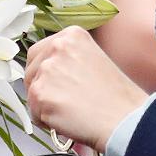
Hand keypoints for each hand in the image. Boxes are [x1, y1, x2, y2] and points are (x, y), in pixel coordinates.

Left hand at [24, 27, 147, 153]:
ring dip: (44, 104)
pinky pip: (34, 111)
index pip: (40, 51)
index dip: (44, 71)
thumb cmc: (117, 97)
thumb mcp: (94, 59)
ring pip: (32, 91)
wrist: (125, 119)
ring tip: (70, 111)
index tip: (54, 83)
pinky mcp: (40, 93)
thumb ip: (68, 59)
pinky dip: (46, 120)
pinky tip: (66, 120)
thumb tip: (49, 70)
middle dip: (40, 86)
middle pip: (31, 69)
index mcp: (72, 35)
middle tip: (61, 100)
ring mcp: (47, 69)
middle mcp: (57, 46)